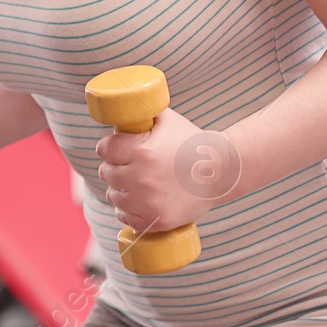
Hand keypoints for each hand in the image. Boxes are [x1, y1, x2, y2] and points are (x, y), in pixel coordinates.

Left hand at [95, 106, 232, 232]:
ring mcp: (149, 202)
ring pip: (114, 196)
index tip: (112, 148)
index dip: (107, 147)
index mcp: (142, 151)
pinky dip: (127, 210)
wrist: (221, 171)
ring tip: (130, 183)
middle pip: (106, 172)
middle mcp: (141, 178)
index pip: (105, 149)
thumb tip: (122, 106)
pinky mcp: (157, 221)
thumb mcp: (167, 120)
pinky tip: (135, 202)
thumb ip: (143, 113)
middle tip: (123, 165)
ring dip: (118, 189)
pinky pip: (126, 217)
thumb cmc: (192, 143)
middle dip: (112, 166)